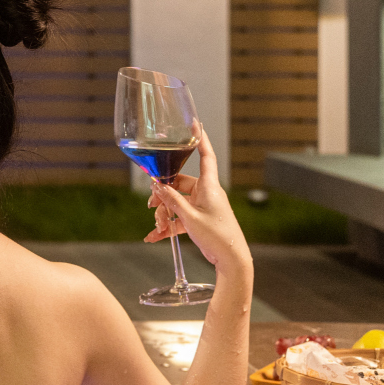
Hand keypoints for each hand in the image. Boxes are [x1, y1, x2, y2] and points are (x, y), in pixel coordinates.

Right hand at [145, 123, 248, 271]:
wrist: (232, 261)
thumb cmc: (218, 236)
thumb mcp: (190, 217)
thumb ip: (172, 200)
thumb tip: (157, 185)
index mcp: (209, 186)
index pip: (205, 156)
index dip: (200, 139)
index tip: (195, 124)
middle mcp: (206, 193)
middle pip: (179, 184)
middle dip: (163, 195)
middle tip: (152, 205)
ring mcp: (203, 206)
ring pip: (177, 202)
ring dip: (164, 214)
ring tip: (157, 227)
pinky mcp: (200, 220)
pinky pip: (180, 218)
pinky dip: (168, 227)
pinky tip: (155, 236)